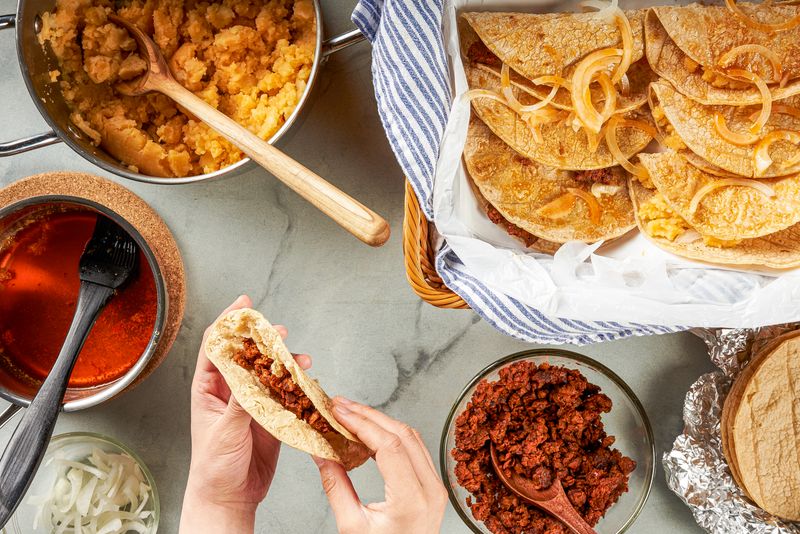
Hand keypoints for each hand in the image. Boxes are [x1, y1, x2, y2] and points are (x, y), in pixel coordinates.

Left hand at [179, 295, 310, 533]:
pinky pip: (285, 393)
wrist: (229, 497)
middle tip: (277, 331)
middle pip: (248, 354)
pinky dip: (297, 384)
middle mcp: (230, 391)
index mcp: (208, 389)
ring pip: (270, 372)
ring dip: (285, 362)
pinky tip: (306, 380)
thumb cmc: (213, 467)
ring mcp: (252, 402)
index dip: (229, 323)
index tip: (243, 306)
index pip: (216, 346)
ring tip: (299, 357)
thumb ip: (239, 403)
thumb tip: (251, 377)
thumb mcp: (223, 432)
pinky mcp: (270, 416)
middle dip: (263, 339)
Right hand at [314, 398, 447, 533]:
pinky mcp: (433, 486)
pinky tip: (369, 433)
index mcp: (413, 500)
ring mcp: (436, 487)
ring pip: (411, 437)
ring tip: (351, 414)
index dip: (361, 422)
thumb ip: (335, 485)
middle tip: (340, 405)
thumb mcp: (351, 526)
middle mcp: (431, 489)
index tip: (338, 411)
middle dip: (368, 415)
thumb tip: (320, 451)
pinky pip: (415, 449)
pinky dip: (391, 435)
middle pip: (402, 434)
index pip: (389, 445)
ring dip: (380, 421)